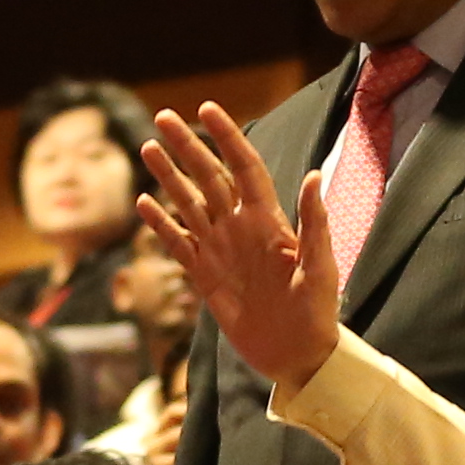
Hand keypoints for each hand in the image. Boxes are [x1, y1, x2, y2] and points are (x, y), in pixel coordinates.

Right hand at [136, 104, 340, 388]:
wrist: (298, 355)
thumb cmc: (317, 311)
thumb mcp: (321, 267)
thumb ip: (314, 223)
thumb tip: (313, 176)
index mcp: (268, 221)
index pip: (244, 167)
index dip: (227, 137)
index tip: (208, 109)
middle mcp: (240, 228)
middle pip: (209, 177)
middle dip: (187, 146)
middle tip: (163, 117)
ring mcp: (220, 250)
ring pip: (188, 204)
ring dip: (169, 176)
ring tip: (148, 148)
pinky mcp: (205, 277)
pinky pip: (178, 243)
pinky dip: (161, 224)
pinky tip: (143, 203)